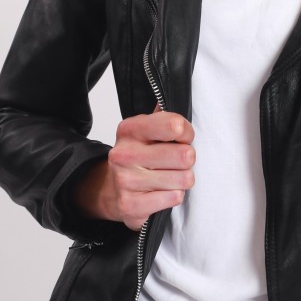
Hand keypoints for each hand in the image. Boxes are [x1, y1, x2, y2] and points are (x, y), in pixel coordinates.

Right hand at [70, 110, 195, 229]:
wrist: (112, 190)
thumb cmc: (139, 157)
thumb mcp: (147, 131)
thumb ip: (164, 115)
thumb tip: (179, 95)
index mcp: (130, 129)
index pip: (174, 125)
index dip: (187, 133)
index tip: (183, 138)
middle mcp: (124, 153)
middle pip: (184, 155)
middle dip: (188, 160)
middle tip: (178, 162)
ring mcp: (125, 181)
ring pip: (184, 179)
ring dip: (182, 180)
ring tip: (169, 177)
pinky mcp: (131, 205)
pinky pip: (174, 198)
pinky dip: (174, 196)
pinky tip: (162, 192)